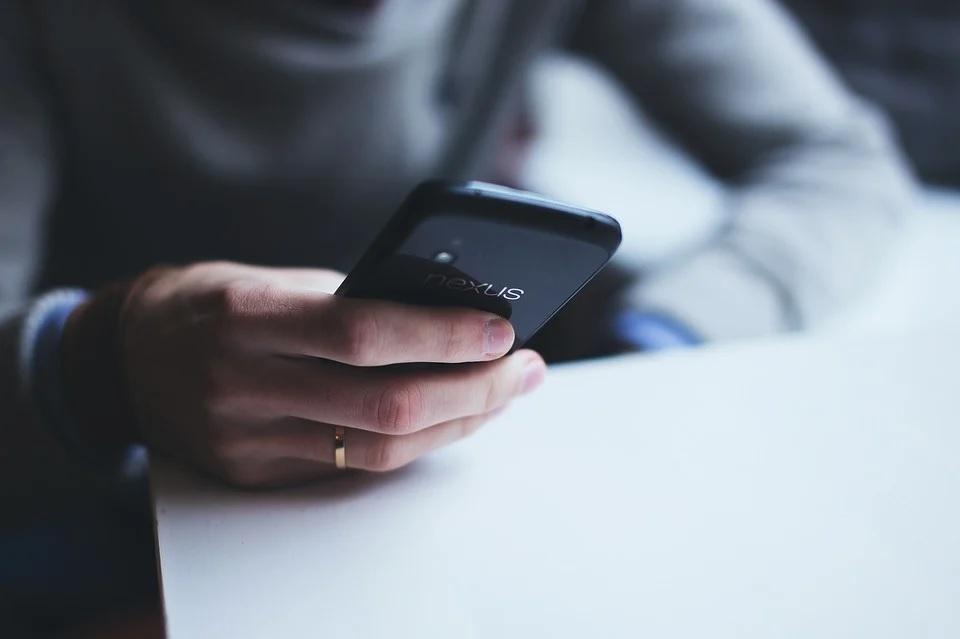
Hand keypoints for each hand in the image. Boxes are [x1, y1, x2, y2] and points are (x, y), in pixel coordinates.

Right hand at [118, 262, 545, 486]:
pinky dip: (415, 443)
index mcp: (246, 318)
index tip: (503, 330)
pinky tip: (454, 418)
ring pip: (379, 449)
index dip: (442, 334)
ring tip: (504, 394)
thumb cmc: (214, 302)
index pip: (362, 332)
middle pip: (384, 405)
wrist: (128, 356)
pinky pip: (354, 467)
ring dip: (459, 423)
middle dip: (474, 391)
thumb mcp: (272, 280)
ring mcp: (245, 439)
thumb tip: (449, 316)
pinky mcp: (253, 472)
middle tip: (526, 369)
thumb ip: (351, 300)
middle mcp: (241, 385)